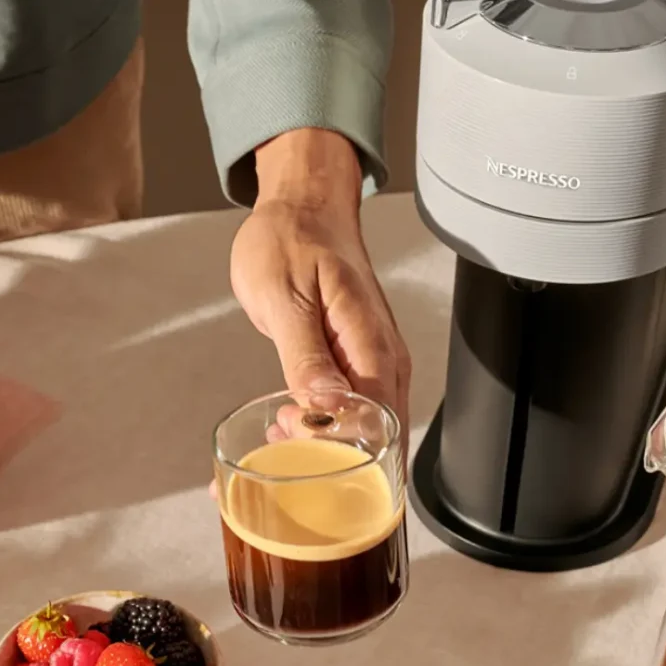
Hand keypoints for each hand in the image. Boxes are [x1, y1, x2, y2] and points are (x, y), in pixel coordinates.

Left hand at [229, 128, 409, 446]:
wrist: (305, 205)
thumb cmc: (293, 240)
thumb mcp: (285, 296)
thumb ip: (305, 356)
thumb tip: (322, 406)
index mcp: (372, 346)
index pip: (376, 422)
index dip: (337, 442)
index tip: (293, 430)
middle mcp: (385, 363)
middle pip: (379, 438)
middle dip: (334, 459)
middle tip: (283, 446)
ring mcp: (377, 367)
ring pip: (367, 432)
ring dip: (326, 448)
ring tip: (280, 440)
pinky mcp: (360, 369)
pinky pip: (354, 415)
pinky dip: (324, 431)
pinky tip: (291, 431)